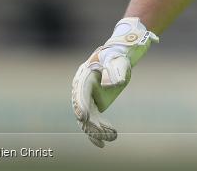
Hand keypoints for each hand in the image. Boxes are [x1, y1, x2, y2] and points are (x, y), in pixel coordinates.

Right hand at [71, 17, 158, 147]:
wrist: (117, 59)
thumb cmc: (116, 57)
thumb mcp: (117, 60)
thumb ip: (115, 70)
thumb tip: (115, 84)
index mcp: (84, 76)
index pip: (80, 93)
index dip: (81, 105)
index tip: (84, 117)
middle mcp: (81, 90)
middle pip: (82, 110)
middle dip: (92, 123)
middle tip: (106, 133)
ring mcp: (86, 99)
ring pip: (87, 120)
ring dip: (98, 131)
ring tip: (113, 137)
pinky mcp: (94, 105)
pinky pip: (93, 122)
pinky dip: (100, 131)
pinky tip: (110, 138)